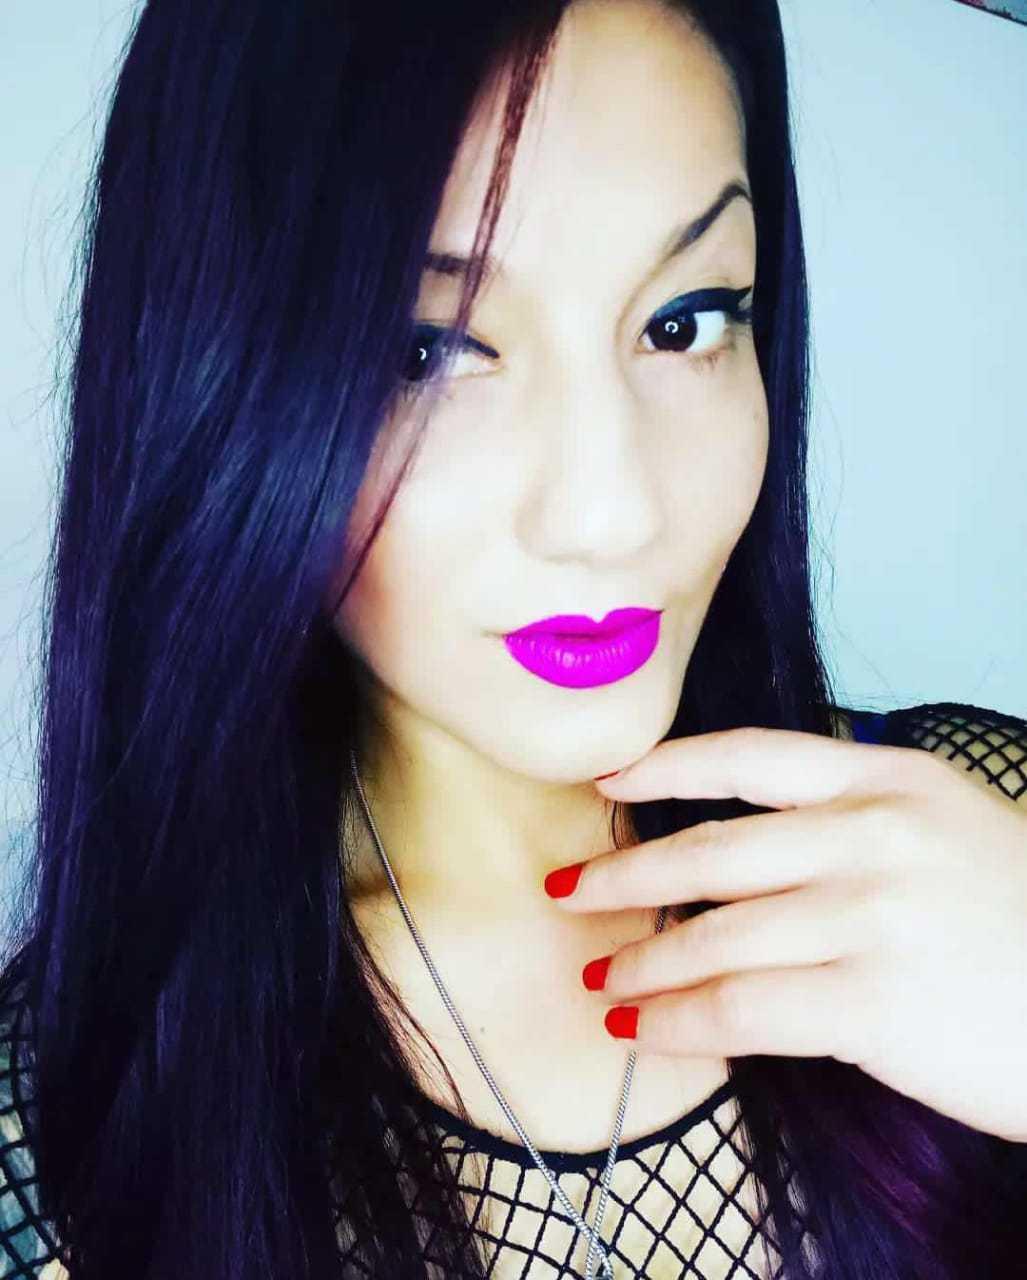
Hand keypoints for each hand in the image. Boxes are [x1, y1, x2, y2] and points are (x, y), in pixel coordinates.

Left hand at [544, 727, 1026, 1142]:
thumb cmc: (1021, 924)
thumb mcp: (948, 836)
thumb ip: (850, 833)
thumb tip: (737, 869)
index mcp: (892, 781)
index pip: (752, 756)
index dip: (667, 764)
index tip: (607, 780)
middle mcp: (876, 835)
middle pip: (713, 849)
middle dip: (627, 875)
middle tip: (569, 890)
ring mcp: (873, 915)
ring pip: (717, 934)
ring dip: (643, 961)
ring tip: (601, 977)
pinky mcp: (875, 1001)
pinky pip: (743, 1009)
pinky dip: (679, 1021)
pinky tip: (644, 1030)